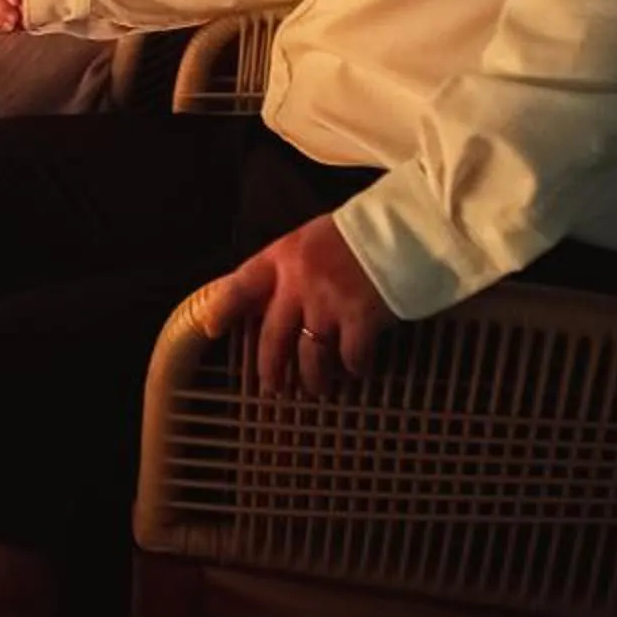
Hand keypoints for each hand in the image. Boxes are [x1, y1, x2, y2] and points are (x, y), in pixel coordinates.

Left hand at [194, 215, 395, 395]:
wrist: (404, 227)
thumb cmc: (360, 233)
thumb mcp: (314, 240)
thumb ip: (293, 268)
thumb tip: (279, 301)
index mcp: (283, 257)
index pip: (241, 285)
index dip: (222, 309)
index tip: (212, 329)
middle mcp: (298, 283)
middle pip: (272, 336)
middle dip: (270, 368)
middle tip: (272, 387)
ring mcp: (328, 303)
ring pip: (309, 356)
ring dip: (313, 378)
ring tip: (317, 389)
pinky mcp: (358, 319)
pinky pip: (350, 356)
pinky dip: (354, 368)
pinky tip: (358, 371)